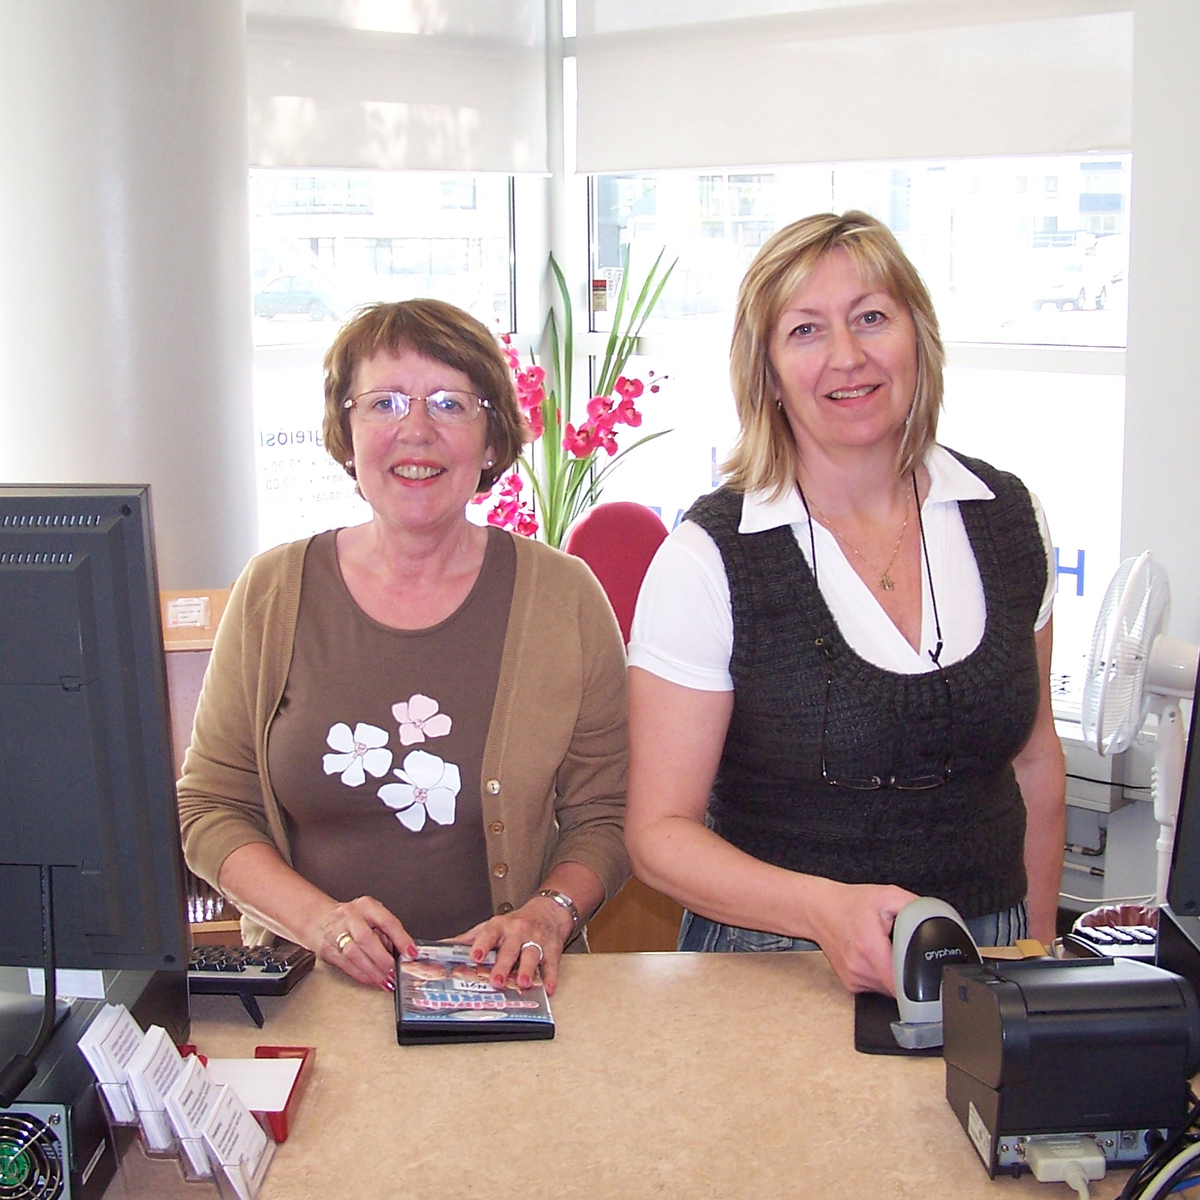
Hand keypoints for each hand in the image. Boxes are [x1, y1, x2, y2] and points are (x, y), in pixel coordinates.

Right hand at [314, 895, 414, 990]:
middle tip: (395, 972)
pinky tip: (372, 980)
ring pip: (355, 955)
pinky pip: (347, 965)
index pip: (387, 921)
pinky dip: (362, 975)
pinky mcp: (328, 950)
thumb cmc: (351, 918)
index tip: (410, 953)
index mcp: (366, 906)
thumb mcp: (370, 914)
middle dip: (383, 959)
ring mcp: (337, 933)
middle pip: (367, 939)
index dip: (401, 939)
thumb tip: (401, 953)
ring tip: (386, 981)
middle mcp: (350, 917)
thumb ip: (385, 931)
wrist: (318, 918)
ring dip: (373, 971)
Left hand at [453, 894, 574, 995]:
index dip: (481, 944)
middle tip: (496, 980)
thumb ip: (468, 939)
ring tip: (523, 983)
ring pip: (532, 955)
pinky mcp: (552, 950)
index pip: (489, 933)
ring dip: (528, 970)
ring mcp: (536, 941)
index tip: (475, 955)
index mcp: (501, 926)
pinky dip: (550, 978)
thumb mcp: (491, 926)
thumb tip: (442, 948)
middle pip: (510, 949)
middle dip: (503, 965)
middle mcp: (518, 932)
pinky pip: (552, 965)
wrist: (548, 912)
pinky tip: (547, 989)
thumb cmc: (515, 923)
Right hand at [807, 881, 918, 995]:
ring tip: (885, 951)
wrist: (819, 910)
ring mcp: (854, 979)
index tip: (924, 976)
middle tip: (901, 952)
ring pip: (888, 990)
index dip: (918, 983)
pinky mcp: (850, 984)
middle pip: (899, 987)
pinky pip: (876, 987)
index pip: (902, 985)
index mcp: (871, 949)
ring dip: (893, 975)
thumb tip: (936, 920)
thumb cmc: (849, 903)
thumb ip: (915, 908)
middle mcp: (860, 969)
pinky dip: (881, 976)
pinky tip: (873, 957)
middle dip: (907, 973)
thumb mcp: (887, 895)